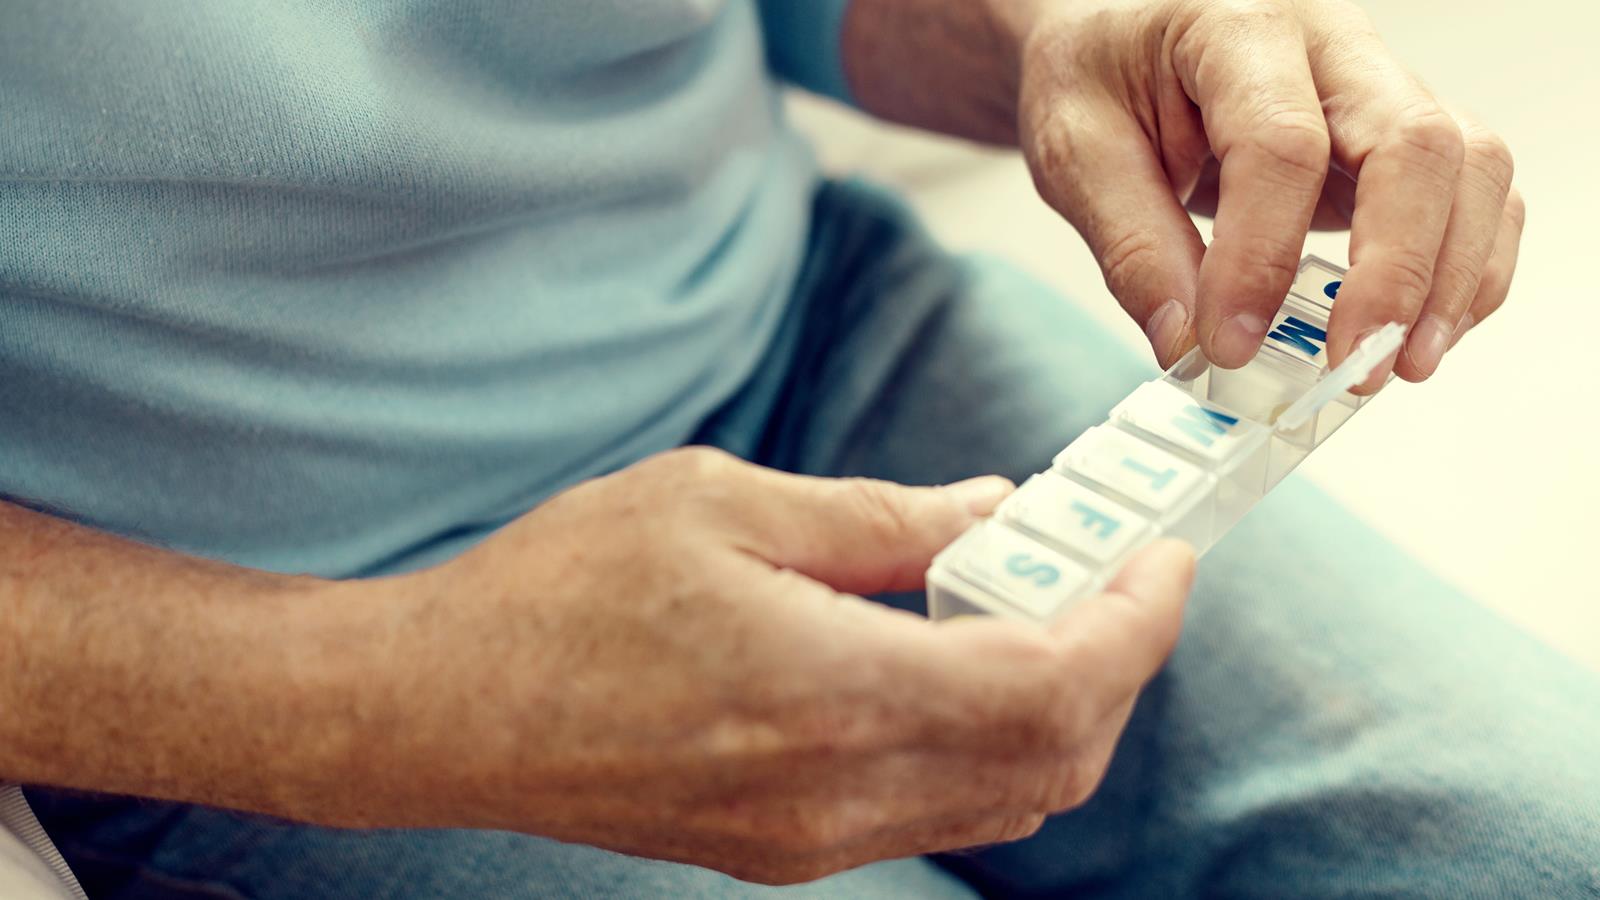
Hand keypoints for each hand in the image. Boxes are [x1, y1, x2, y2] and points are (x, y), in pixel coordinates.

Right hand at [348, 448, 1193, 883]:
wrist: (443, 711)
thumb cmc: (560, 591)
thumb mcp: (721, 503)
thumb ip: (879, 518)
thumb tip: (992, 511)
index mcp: (831, 693)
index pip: (1055, 685)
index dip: (1137, 624)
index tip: (1162, 558)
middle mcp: (837, 794)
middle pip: (1056, 756)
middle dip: (1115, 663)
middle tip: (1110, 572)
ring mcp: (811, 840)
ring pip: (1007, 795)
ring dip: (1055, 705)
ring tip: (1035, 603)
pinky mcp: (783, 852)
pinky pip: (936, 809)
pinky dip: (985, 738)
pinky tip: (951, 658)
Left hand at [998, 0, 1523, 386]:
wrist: (1118, 46)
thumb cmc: (1101, 80)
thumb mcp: (1077, 154)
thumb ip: (1132, 248)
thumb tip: (1187, 347)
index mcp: (1237, 28)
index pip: (1280, 145)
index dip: (1261, 257)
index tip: (1230, 343)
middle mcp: (1331, 44)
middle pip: (1414, 143)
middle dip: (1397, 271)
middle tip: (1352, 367)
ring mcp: (1378, 86)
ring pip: (1467, 165)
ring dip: (1450, 277)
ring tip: (1398, 365)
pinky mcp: (1396, 137)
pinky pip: (1472, 193)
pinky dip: (1466, 269)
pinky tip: (1417, 333)